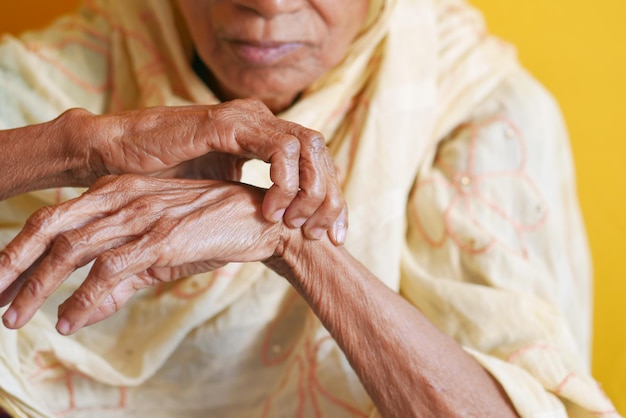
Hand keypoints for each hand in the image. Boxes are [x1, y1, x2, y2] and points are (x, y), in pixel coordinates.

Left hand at [0, 175, 285, 334]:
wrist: (258, 222)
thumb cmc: (209, 232)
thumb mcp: (157, 254)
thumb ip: (116, 283)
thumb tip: (75, 313)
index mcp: (120, 191)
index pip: (55, 218)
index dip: (19, 249)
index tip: (0, 280)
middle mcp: (125, 198)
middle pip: (52, 230)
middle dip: (12, 265)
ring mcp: (142, 217)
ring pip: (72, 250)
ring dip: (37, 287)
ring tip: (14, 319)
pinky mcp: (162, 239)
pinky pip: (110, 269)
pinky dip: (83, 297)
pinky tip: (66, 320)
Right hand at [78, 98, 346, 242]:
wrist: (116, 158)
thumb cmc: (165, 180)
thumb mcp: (222, 191)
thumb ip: (255, 196)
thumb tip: (285, 223)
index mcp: (264, 136)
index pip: (317, 163)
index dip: (332, 200)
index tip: (332, 237)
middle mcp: (262, 122)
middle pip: (322, 154)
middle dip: (330, 199)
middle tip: (318, 234)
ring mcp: (247, 119)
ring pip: (310, 148)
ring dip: (310, 191)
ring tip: (291, 223)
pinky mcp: (229, 123)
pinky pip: (279, 149)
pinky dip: (283, 182)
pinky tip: (271, 209)